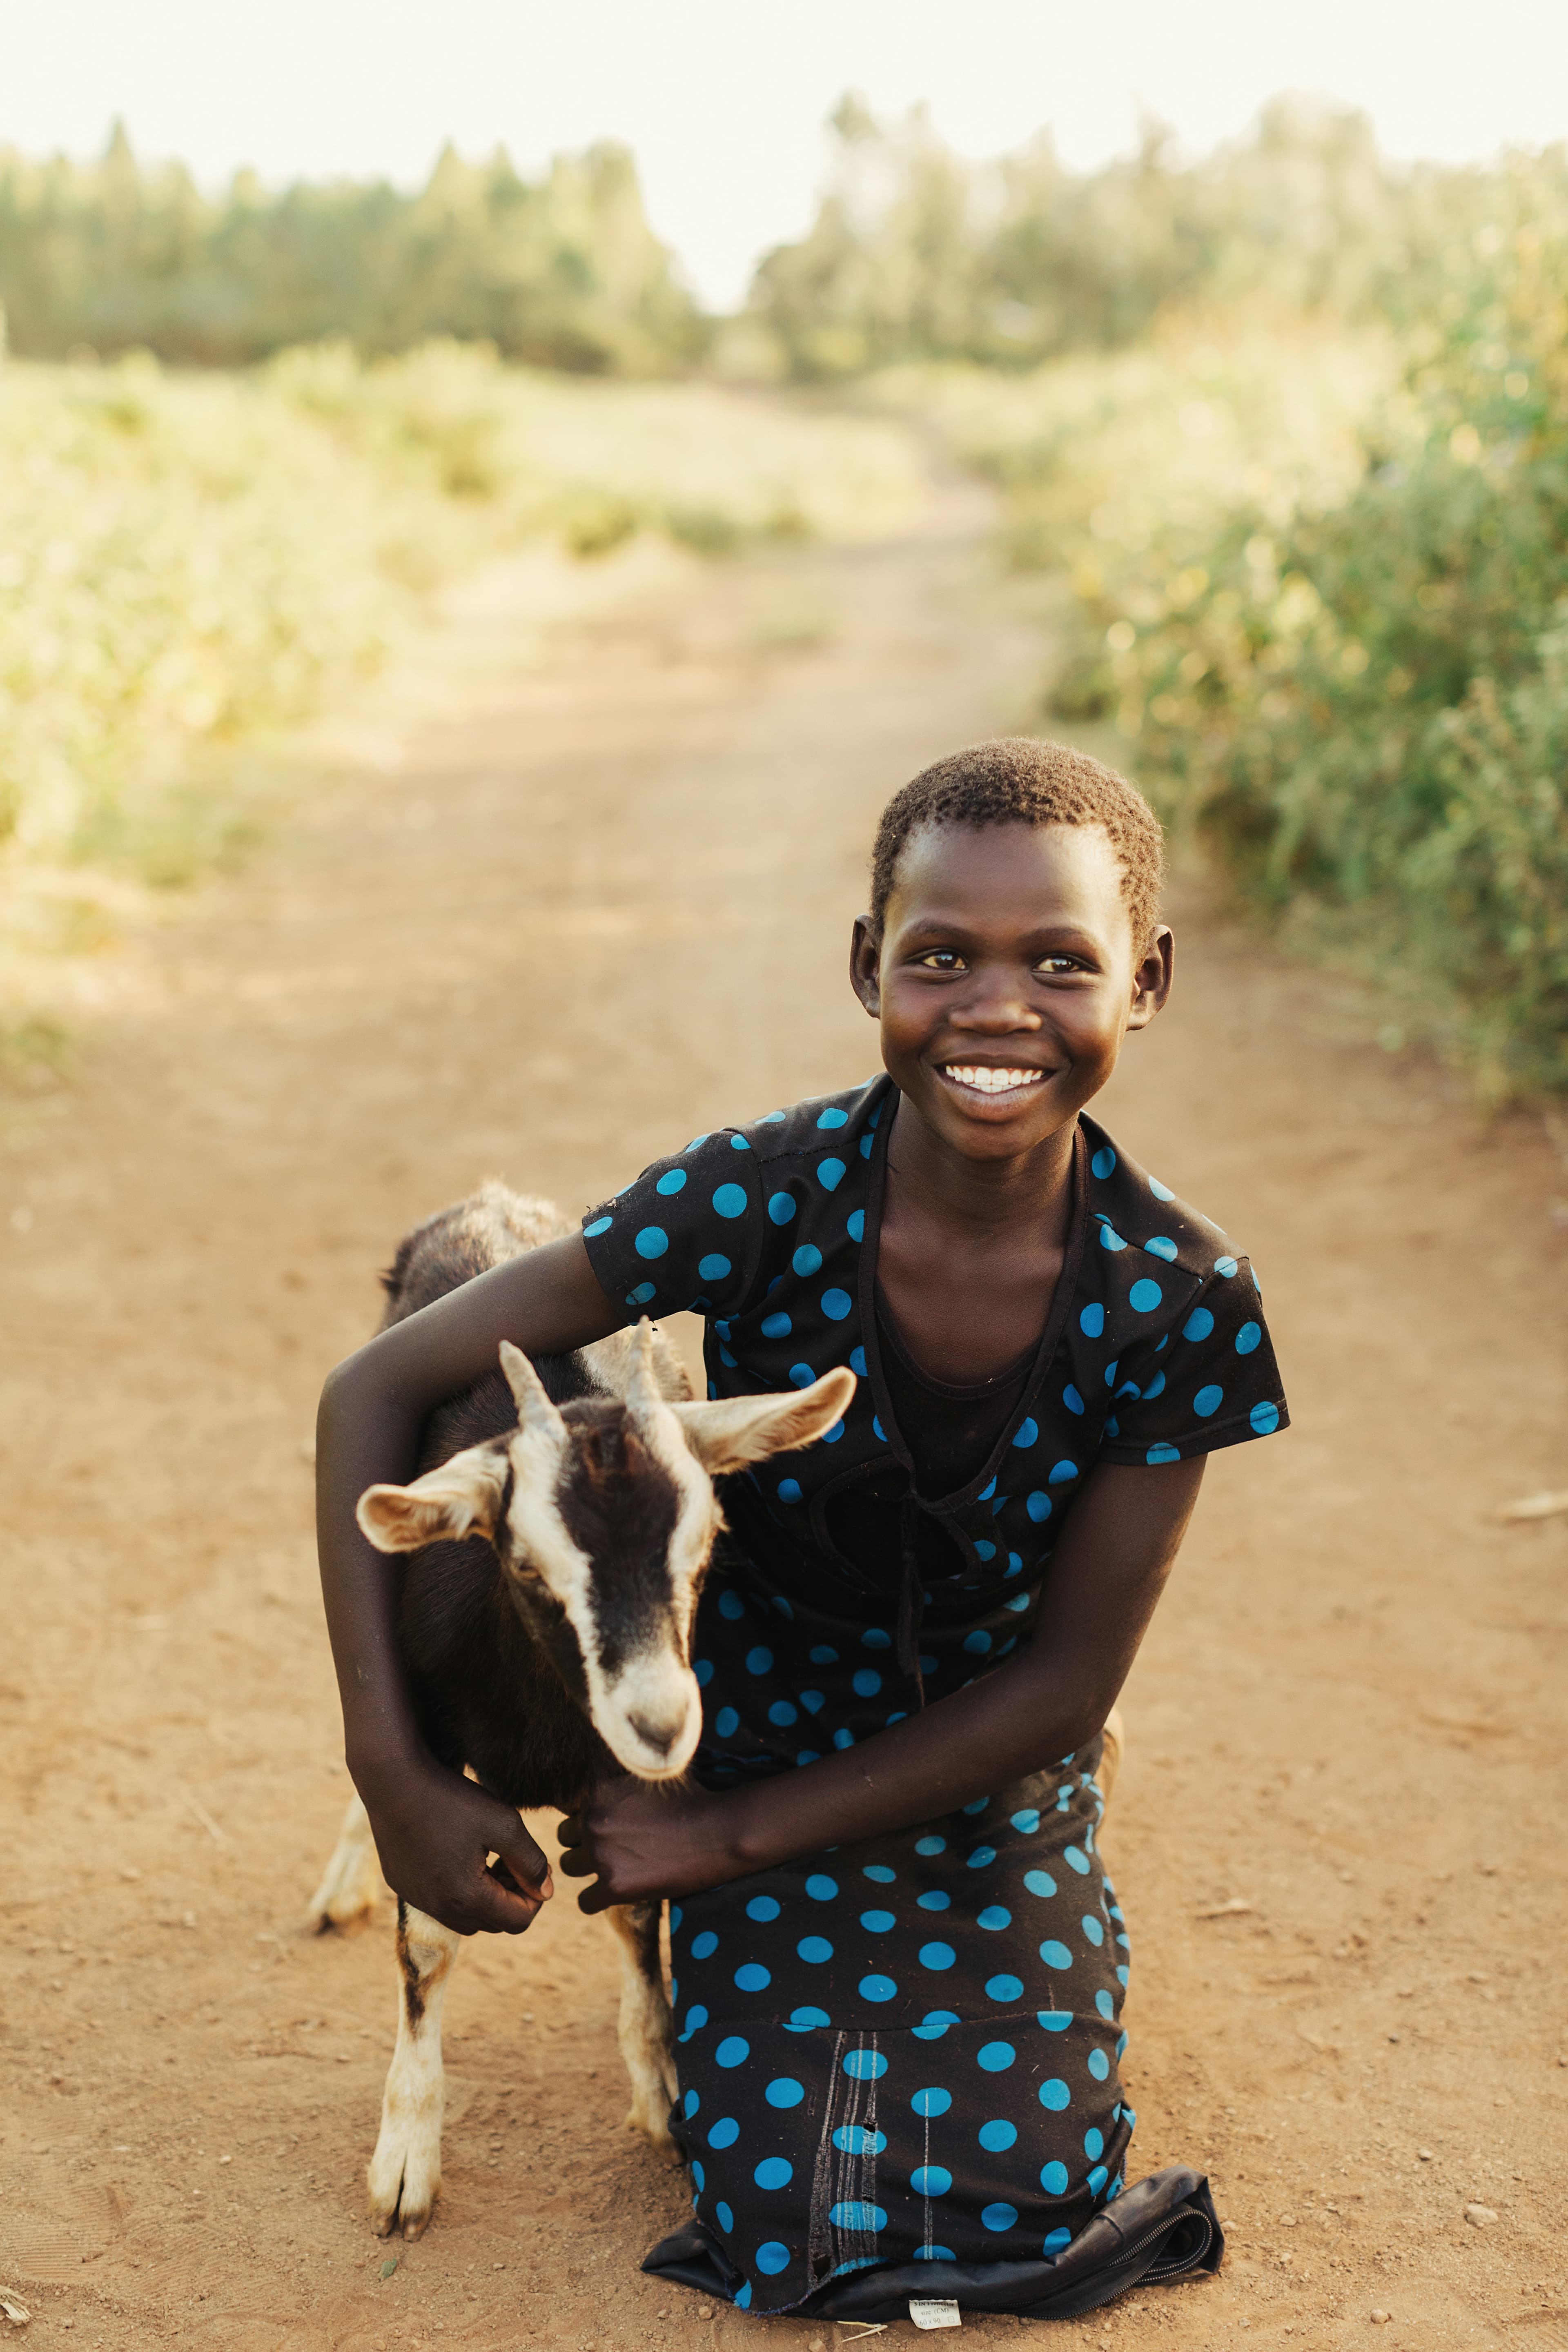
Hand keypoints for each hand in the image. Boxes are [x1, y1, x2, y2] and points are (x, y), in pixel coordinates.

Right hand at [360, 1750, 553, 1936]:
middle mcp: (438, 1909)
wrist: (392, 1779)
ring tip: (491, 1857)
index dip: (536, 1895)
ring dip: (486, 1896)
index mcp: (466, 1899)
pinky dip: (458, 1888)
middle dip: (512, 1896)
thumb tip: (547, 1893)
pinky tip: (460, 1852)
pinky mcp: (402, 1884)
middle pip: (493, 1923)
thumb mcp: (504, 1823)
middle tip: (514, 1859)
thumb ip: (531, 1861)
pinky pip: (439, 1902)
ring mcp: (416, 1899)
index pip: (518, 1921)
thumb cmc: (452, 1798)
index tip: (537, 1865)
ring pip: (465, 1917)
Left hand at [557, 1777, 740, 1912]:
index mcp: (599, 1790)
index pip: (566, 1806)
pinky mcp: (614, 1887)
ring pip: (568, 1867)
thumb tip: (598, 1779)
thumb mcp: (647, 1776)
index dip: (583, 1814)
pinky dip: (598, 1900)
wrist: (719, 1832)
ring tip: (618, 1866)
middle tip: (614, 1845)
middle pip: (564, 1837)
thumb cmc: (690, 1800)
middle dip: (583, 1841)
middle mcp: (593, 1820)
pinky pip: (584, 1901)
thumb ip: (615, 1781)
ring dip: (589, 1869)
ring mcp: (602, 1855)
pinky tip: (620, 1890)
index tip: (606, 1821)